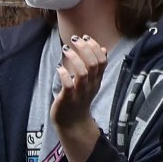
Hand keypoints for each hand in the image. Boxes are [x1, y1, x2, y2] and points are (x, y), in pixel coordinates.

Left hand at [50, 35, 107, 161]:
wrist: (73, 124)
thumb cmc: (79, 100)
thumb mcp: (91, 82)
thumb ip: (96, 67)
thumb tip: (103, 49)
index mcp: (97, 80)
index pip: (102, 60)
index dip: (95, 47)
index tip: (85, 37)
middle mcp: (91, 85)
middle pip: (94, 64)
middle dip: (84, 48)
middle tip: (74, 39)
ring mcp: (80, 93)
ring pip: (83, 73)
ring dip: (74, 59)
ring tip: (66, 49)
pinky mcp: (67, 99)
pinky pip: (68, 86)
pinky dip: (64, 74)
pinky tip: (59, 68)